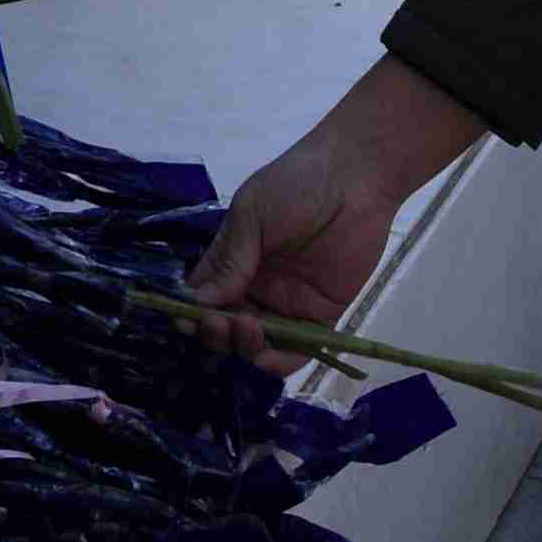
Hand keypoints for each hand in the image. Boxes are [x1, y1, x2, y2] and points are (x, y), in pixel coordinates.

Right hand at [186, 58, 485, 353]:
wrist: (355, 179)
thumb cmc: (296, 185)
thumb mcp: (252, 214)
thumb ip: (230, 260)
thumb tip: (199, 302)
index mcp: (235, 259)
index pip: (205, 295)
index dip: (192, 311)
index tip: (186, 319)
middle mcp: (257, 286)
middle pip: (227, 325)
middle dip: (216, 331)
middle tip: (219, 322)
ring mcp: (288, 303)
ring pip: (257, 343)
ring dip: (244, 346)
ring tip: (246, 327)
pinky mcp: (321, 316)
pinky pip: (297, 350)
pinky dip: (279, 361)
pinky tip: (268, 354)